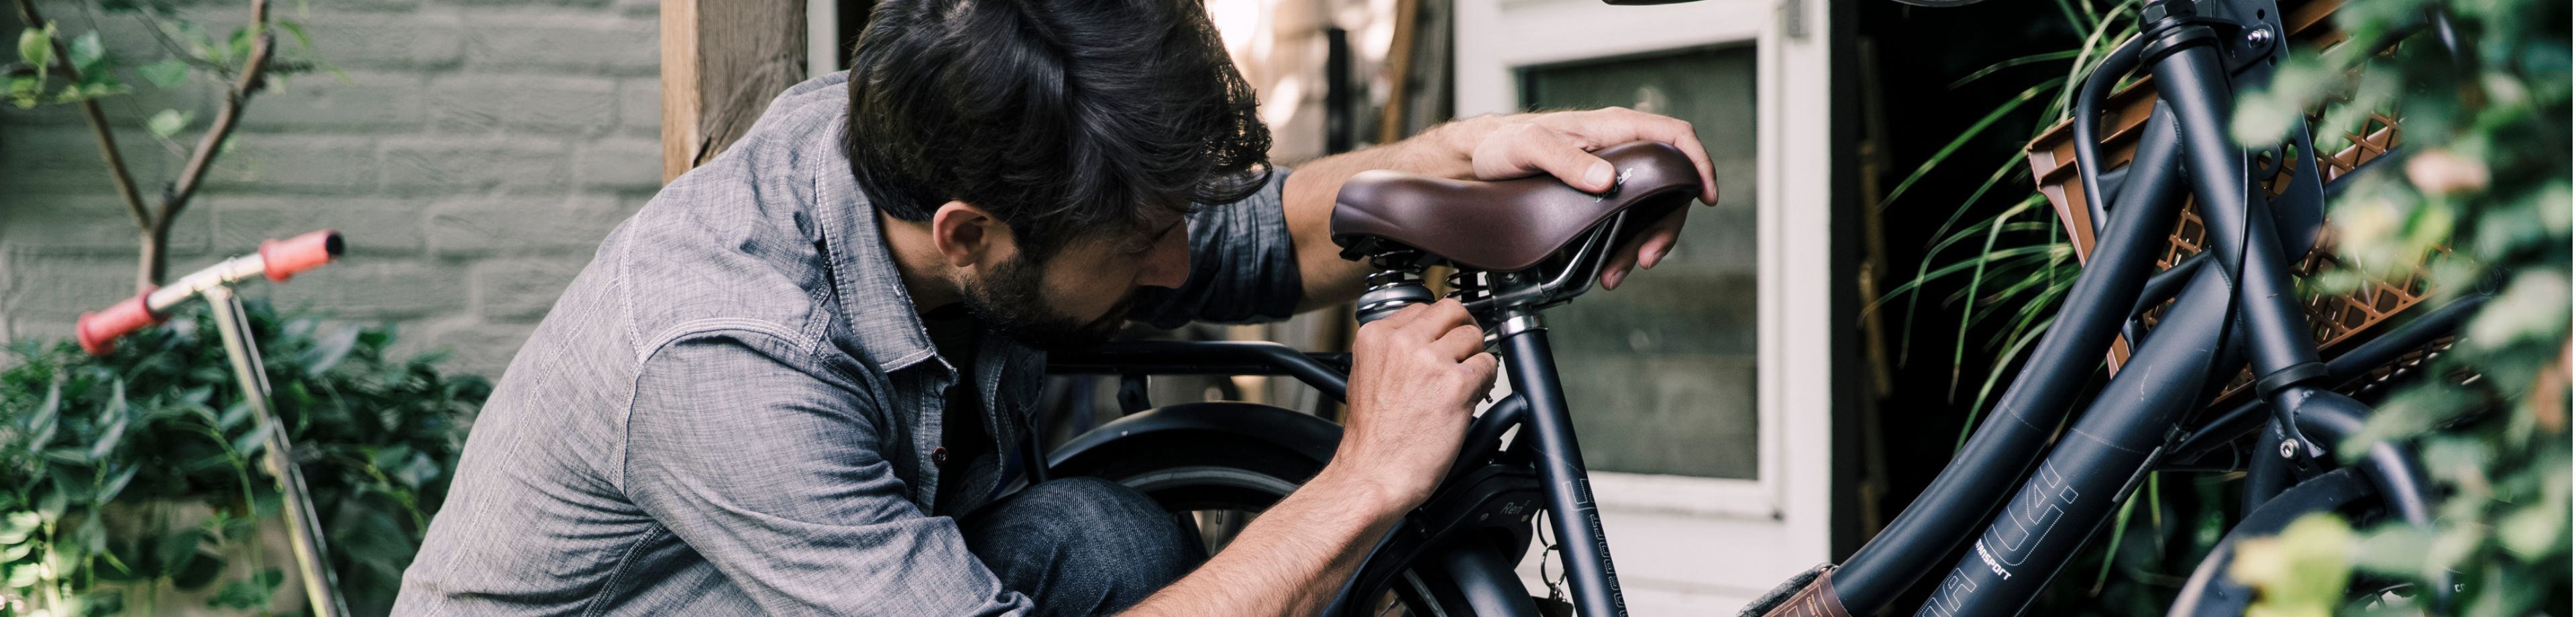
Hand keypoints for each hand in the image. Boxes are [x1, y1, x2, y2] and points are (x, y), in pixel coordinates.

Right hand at [1332, 299, 1498, 511]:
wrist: (1372, 474)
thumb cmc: (1371, 439)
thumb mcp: (1365, 378)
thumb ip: (1392, 352)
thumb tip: (1423, 342)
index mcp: (1376, 337)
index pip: (1423, 308)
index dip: (1439, 327)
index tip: (1443, 342)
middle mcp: (1403, 342)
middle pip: (1452, 311)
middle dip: (1462, 331)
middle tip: (1464, 353)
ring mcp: (1431, 361)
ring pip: (1474, 336)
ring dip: (1475, 358)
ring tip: (1463, 383)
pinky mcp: (1457, 384)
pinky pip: (1488, 365)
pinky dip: (1487, 381)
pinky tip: (1470, 397)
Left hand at [1442, 108, 1719, 289]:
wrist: (1479, 158)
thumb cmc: (1504, 143)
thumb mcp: (1529, 148)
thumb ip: (1567, 161)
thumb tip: (1608, 180)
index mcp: (1612, 128)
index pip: (1674, 135)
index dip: (1698, 162)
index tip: (1706, 195)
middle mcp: (1619, 148)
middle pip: (1668, 184)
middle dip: (1665, 225)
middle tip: (1646, 257)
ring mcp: (1612, 171)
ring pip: (1648, 208)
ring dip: (1641, 243)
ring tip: (1616, 273)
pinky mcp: (1600, 194)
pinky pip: (1626, 219)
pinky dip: (1623, 245)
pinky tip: (1609, 266)